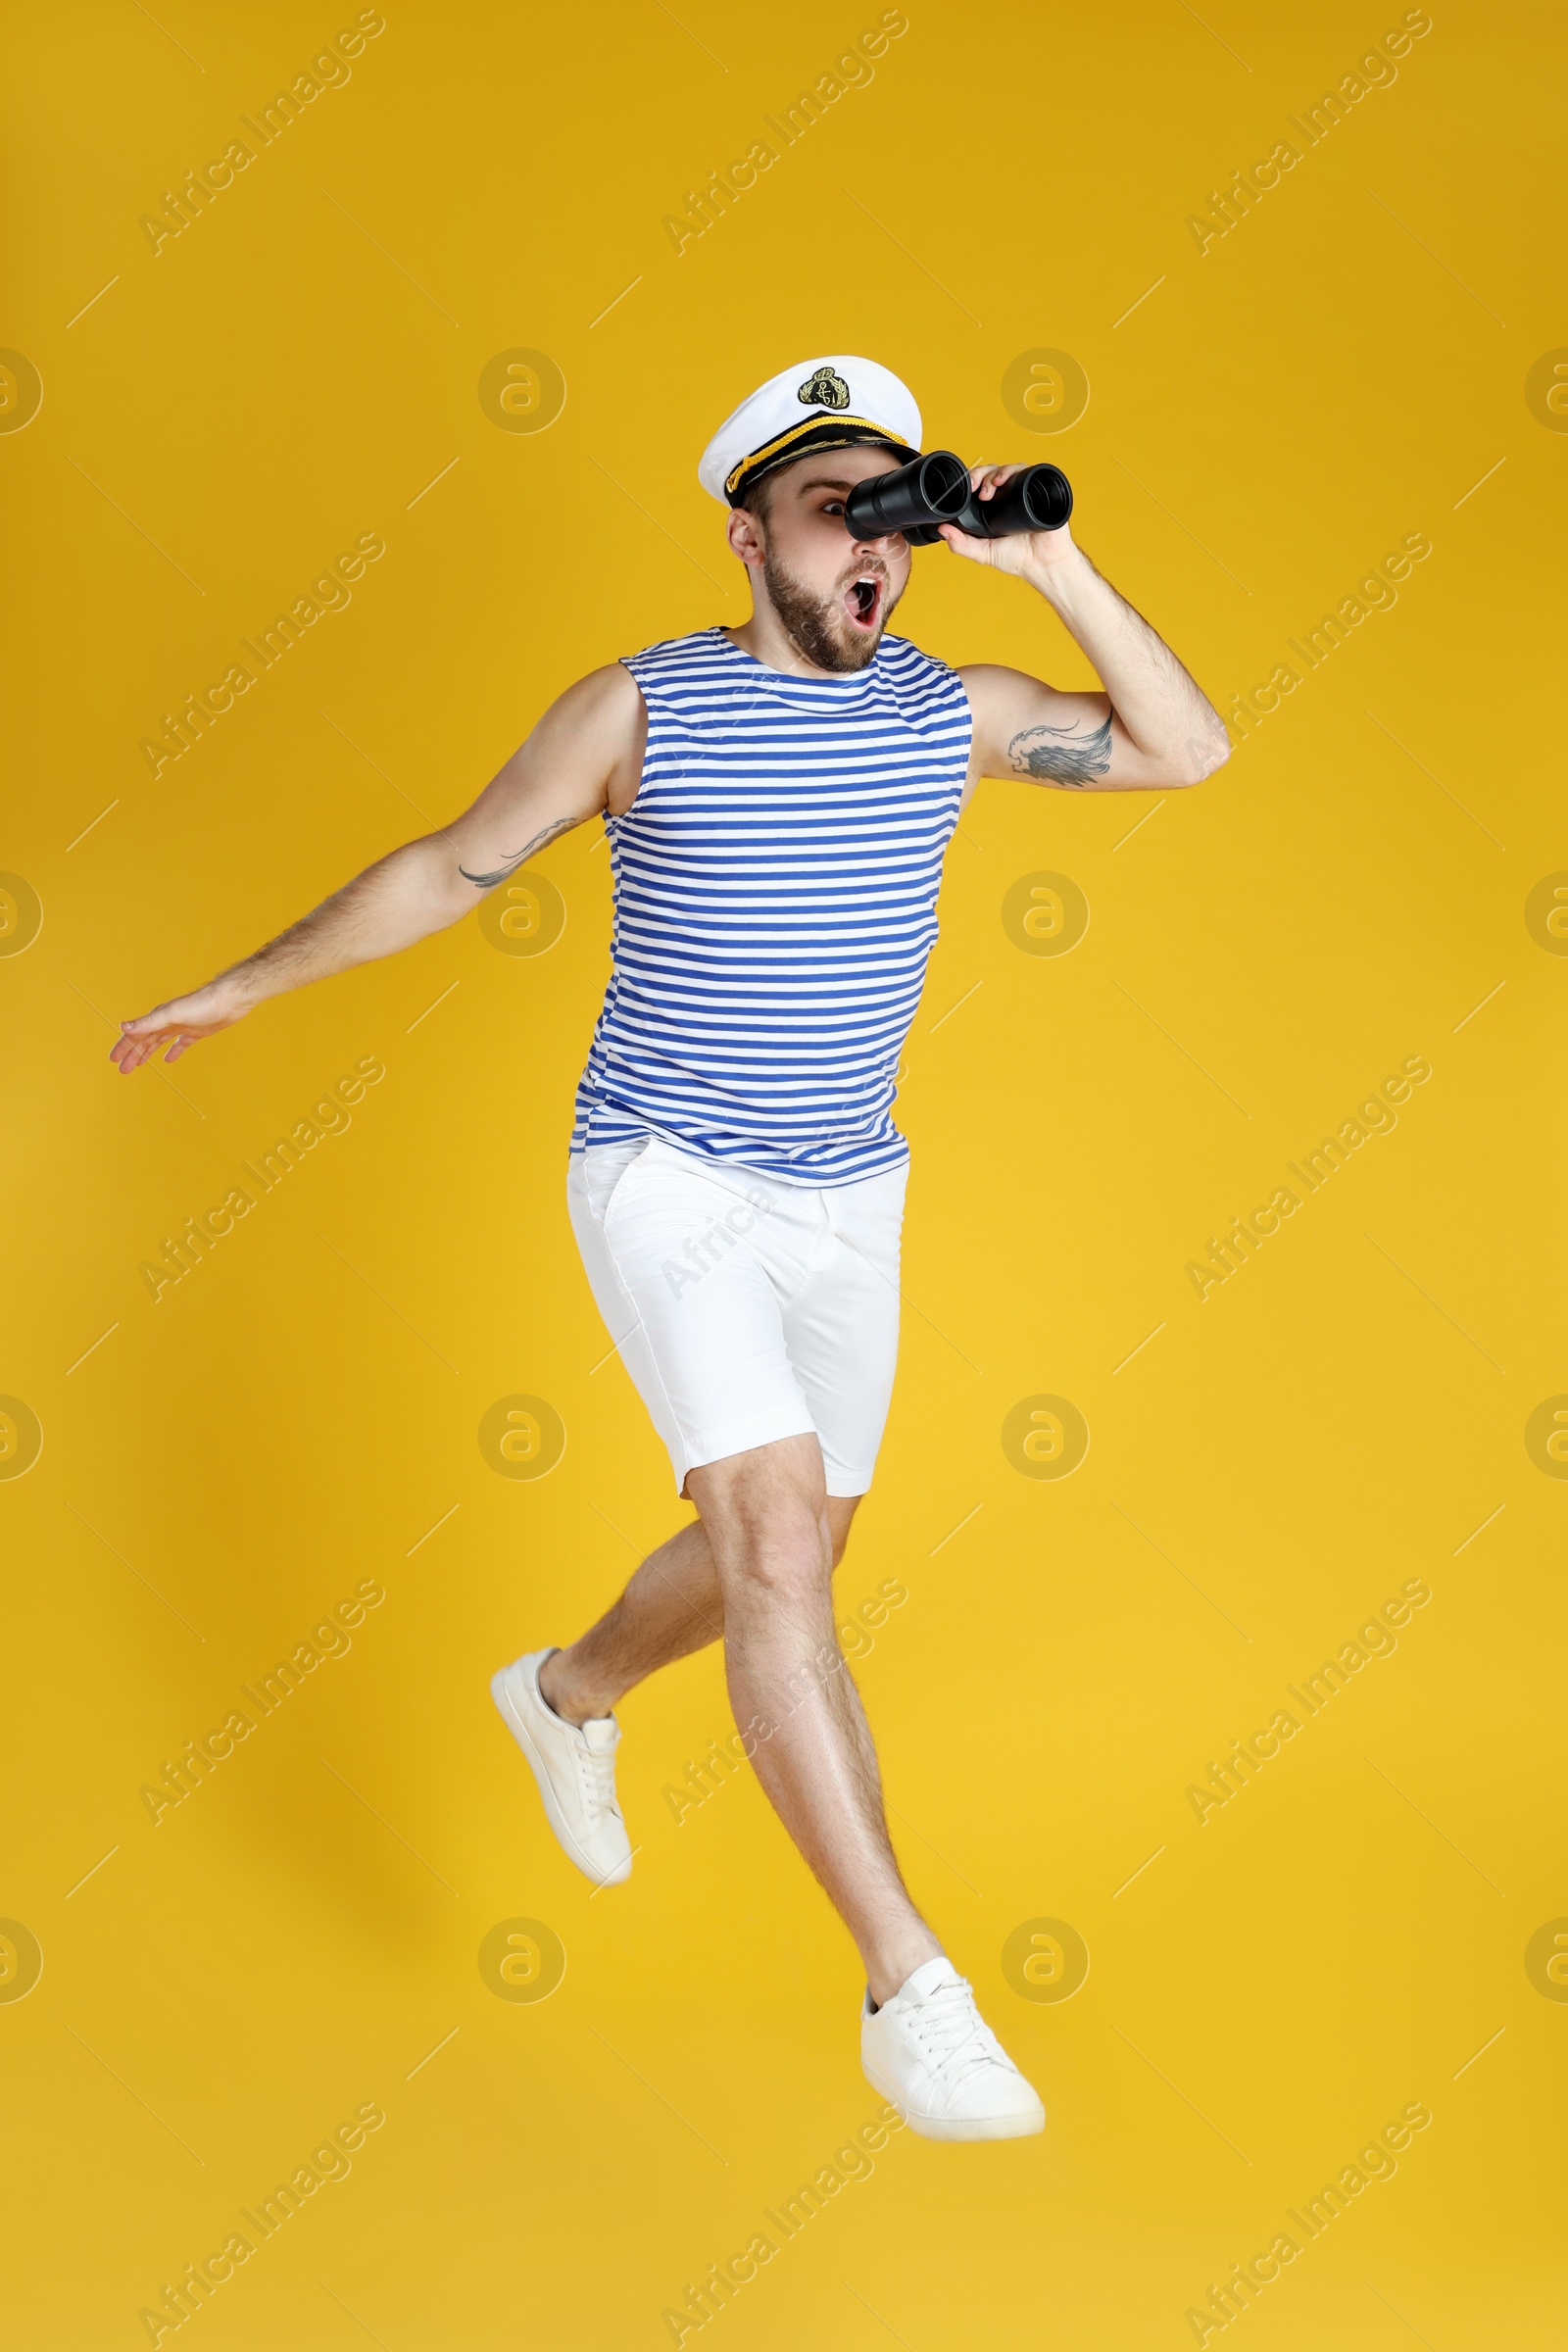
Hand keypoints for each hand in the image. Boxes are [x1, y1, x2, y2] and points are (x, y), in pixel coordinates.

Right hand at [110, 981, 246, 1072]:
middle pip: (144, 1040)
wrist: (230, 1000)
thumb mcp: (172, 1015)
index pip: (135, 1034)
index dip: (123, 1046)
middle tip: (123, 1069)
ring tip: (138, 1065)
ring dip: (147, 1053)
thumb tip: (123, 1026)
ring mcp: (181, 1026)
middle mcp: (167, 1021)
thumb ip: (148, 1021)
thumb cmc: (202, 1004)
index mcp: (158, 1017)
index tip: (113, 1059)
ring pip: (158, 1042)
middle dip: (132, 1054)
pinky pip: (180, 1044)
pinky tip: (168, 1060)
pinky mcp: (196, 1031)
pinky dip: (173, 1052)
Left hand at [938, 463, 1079, 580]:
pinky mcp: (1037, 488)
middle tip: (974, 487)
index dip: (970, 481)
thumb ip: (961, 545)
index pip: (979, 484)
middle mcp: (1007, 496)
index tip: (964, 488)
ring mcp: (1023, 491)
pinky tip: (1003, 480)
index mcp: (993, 507)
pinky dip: (1013, 469)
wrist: (1044, 563)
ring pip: (1007, 468)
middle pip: (991, 472)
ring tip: (989, 488)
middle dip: (980, 475)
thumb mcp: (983, 553)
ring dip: (995, 473)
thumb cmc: (1018, 558)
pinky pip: (1026, 470)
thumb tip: (942, 531)